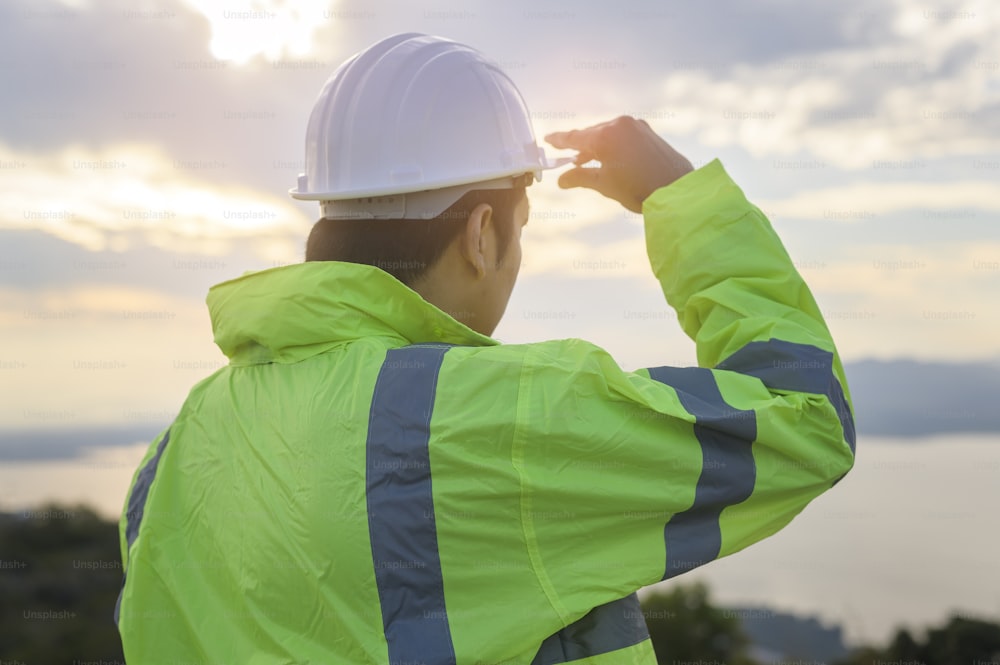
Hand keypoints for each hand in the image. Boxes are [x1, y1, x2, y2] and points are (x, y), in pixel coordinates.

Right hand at [545, 116, 693, 212]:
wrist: (676, 189)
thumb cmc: (639, 189)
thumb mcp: (604, 185)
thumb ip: (580, 178)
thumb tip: (562, 180)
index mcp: (605, 136)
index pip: (574, 137)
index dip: (559, 140)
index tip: (548, 139)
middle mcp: (619, 125)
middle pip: (590, 134)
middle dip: (579, 146)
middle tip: (567, 157)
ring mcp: (635, 126)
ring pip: (606, 133)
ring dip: (595, 146)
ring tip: (586, 161)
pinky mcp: (647, 131)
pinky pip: (621, 134)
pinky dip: (611, 144)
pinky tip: (608, 156)